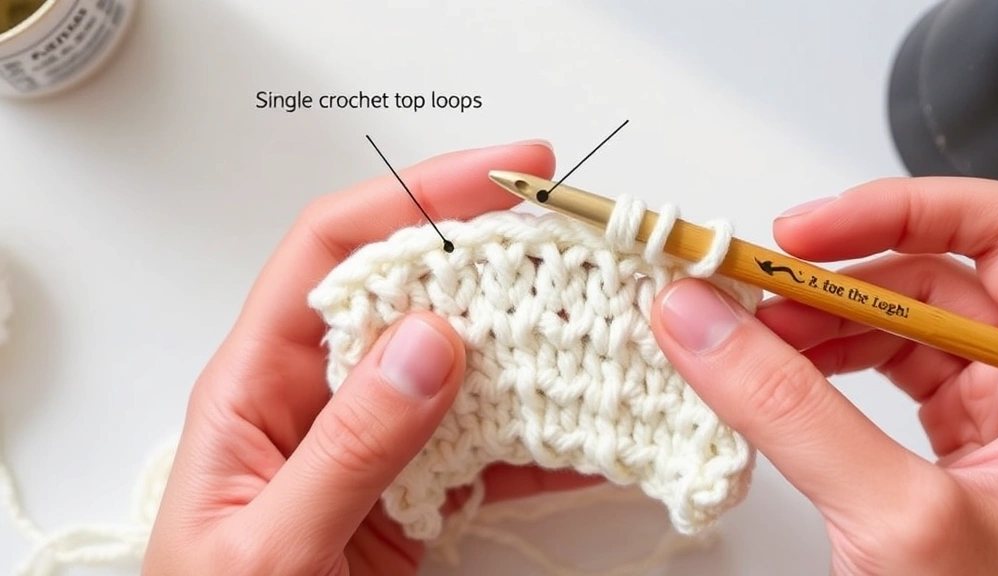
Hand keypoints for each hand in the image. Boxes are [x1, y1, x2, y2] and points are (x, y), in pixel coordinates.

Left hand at [141, 141, 594, 575]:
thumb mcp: (265, 551)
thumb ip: (343, 450)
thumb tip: (427, 344)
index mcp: (257, 386)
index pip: (334, 253)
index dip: (417, 197)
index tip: (504, 176)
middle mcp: (322, 395)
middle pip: (416, 293)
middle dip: (500, 264)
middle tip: (581, 253)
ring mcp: (377, 439)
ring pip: (468, 364)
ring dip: (537, 347)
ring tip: (606, 333)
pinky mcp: (418, 489)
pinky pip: (492, 445)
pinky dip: (549, 436)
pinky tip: (596, 429)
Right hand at [650, 177, 997, 573]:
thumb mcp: (895, 520)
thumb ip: (790, 411)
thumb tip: (701, 323)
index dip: (904, 208)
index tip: (804, 234)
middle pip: (934, 275)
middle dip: (829, 281)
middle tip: (744, 292)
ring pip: (899, 325)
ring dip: (812, 326)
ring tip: (741, 345)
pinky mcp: (955, 449)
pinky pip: (883, 376)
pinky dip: (819, 370)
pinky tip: (771, 382)